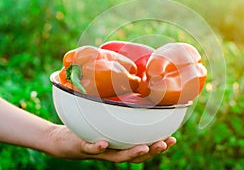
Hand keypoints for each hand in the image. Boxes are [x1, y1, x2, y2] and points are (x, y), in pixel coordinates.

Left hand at [46, 125, 175, 162]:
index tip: (173, 139)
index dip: (159, 146)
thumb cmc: (87, 130)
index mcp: (120, 145)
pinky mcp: (83, 147)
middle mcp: (112, 151)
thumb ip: (117, 114)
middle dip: (152, 151)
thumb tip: (133, 95)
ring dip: (132, 153)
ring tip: (145, 148)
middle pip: (135, 156)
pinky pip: (91, 148)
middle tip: (166, 143)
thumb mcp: (105, 120)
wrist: (63, 141)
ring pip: (118, 156)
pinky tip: (105, 143)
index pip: (143, 147)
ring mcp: (99, 150)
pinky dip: (98, 147)